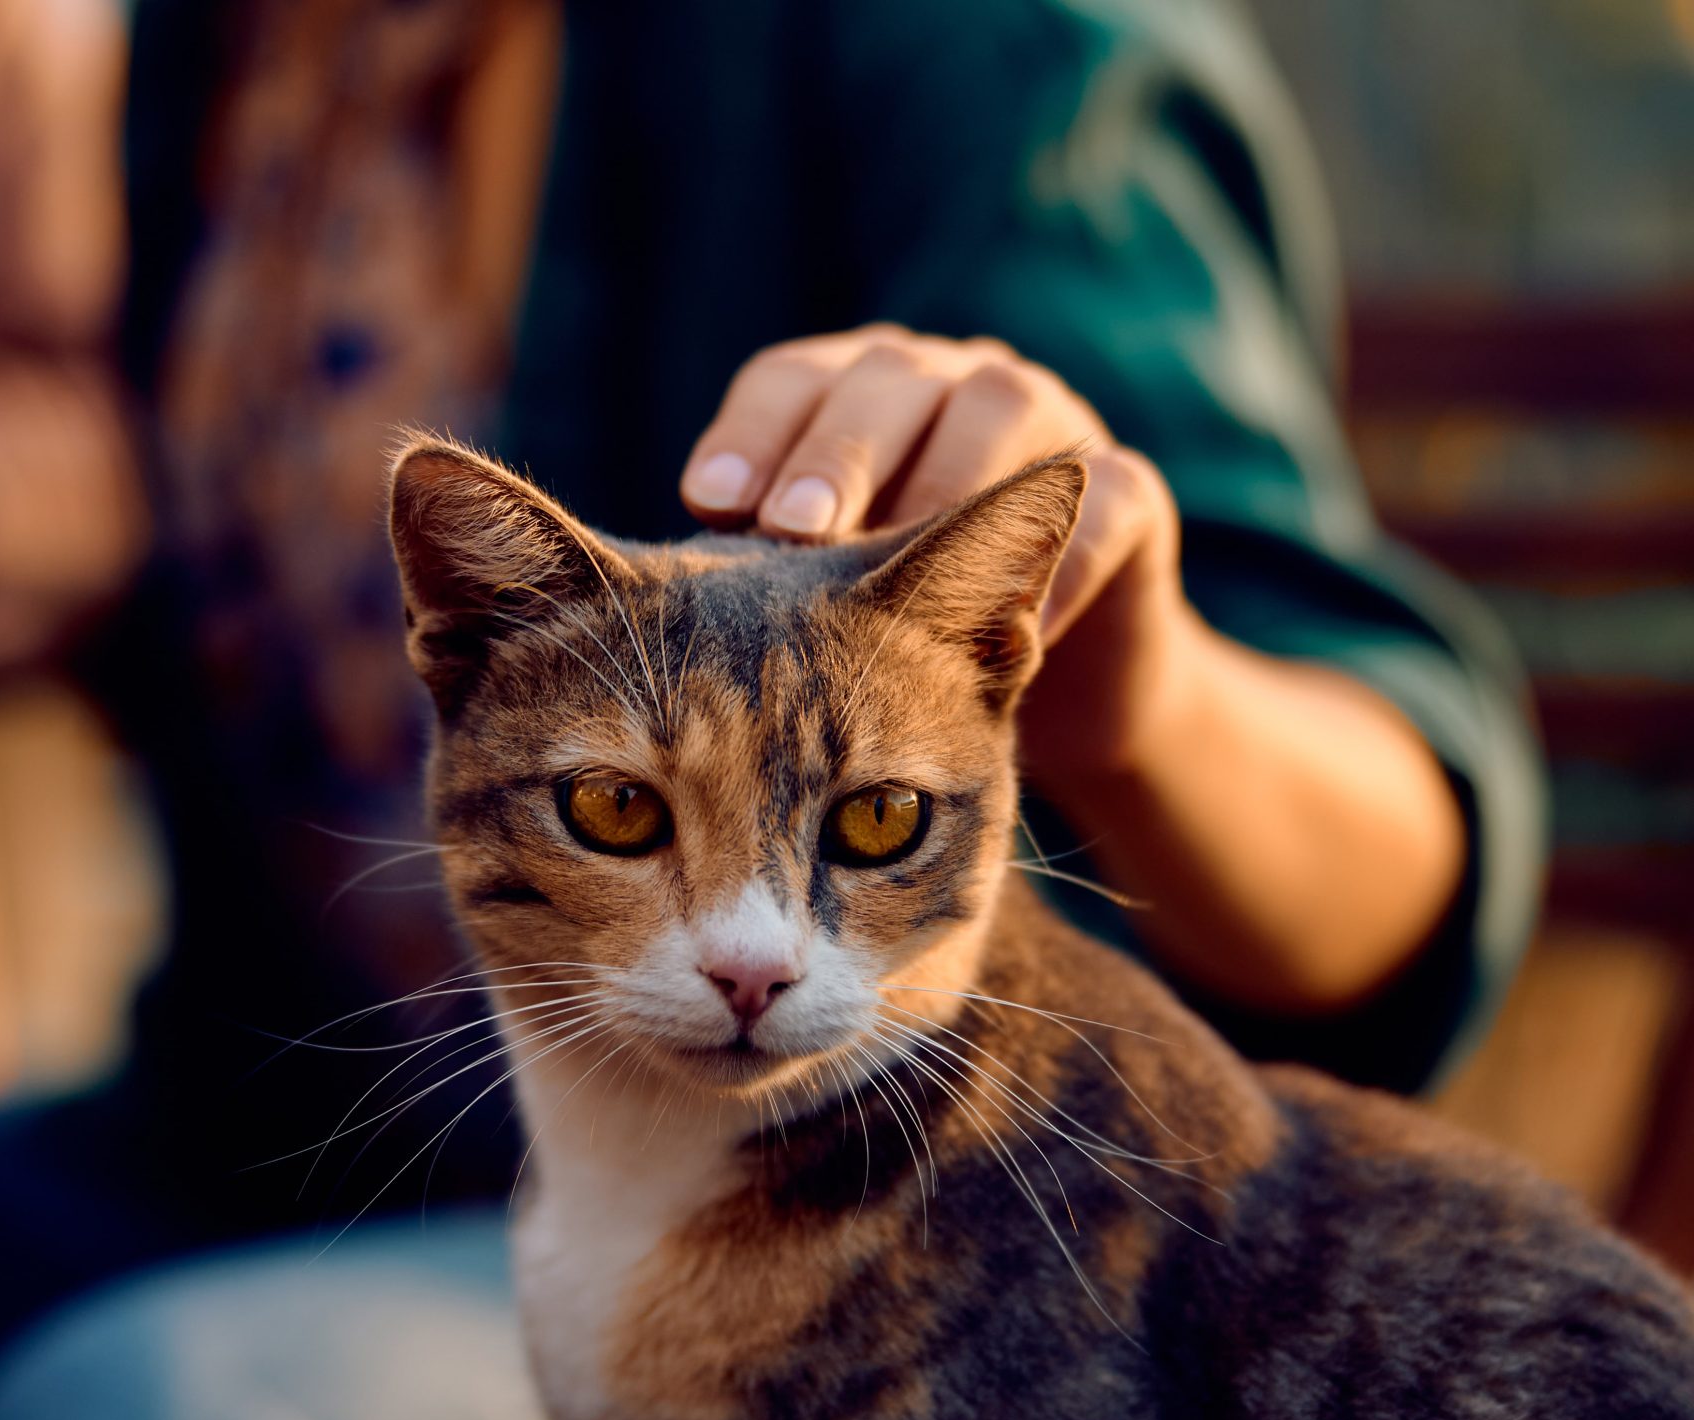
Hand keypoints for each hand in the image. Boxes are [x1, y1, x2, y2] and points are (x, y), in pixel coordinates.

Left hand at [679, 326, 1194, 784]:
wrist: (1061, 693)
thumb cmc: (897, 652)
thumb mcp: (810, 618)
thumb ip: (739, 588)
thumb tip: (630, 602)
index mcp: (852, 401)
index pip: (791, 381)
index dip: (751, 432)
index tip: (704, 502)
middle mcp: (945, 389)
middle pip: (883, 380)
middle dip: (834, 452)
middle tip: (788, 529)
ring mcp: (1049, 428)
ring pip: (998, 407)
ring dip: (942, 480)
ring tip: (895, 558)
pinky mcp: (1134, 494)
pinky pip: (1107, 501)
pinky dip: (1060, 556)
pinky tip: (1019, 623)